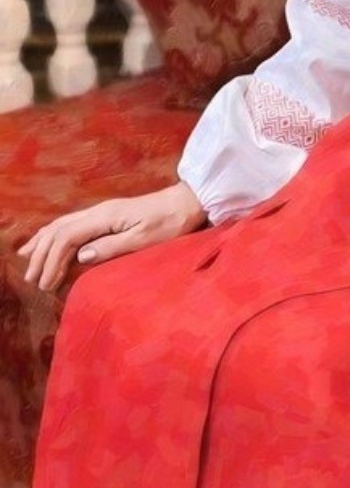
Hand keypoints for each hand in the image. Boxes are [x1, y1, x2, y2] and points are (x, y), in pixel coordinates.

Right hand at [17, 180, 207, 295]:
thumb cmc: (169, 223)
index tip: (45, 283)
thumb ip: (112, 247)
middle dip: (42, 255)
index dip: (52, 260)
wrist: (185, 204)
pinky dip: (53, 234)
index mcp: (105, 217)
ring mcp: (100, 212)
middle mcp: (97, 212)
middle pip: (58, 230)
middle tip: (32, 280)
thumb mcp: (144, 239)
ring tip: (26, 261)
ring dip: (42, 244)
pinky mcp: (105, 216)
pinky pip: (70, 224)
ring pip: (61, 225)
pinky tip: (45, 241)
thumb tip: (81, 256)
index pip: (67, 238)